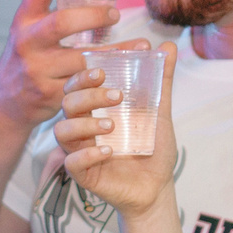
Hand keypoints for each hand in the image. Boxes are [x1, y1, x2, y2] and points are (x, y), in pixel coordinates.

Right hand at [0, 0, 116, 132]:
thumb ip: (56, 10)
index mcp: (23, 20)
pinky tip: (129, 71)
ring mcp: (37, 70)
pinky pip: (85, 83)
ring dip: (116, 51)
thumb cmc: (29, 56)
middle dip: (94, 16)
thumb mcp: (31, 30)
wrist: (5, 101)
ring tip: (141, 45)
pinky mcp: (50, 94)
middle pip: (62, 22)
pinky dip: (110, 77)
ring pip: (81, 59)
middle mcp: (26, 42)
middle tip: (115, 14)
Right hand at [53, 43, 177, 218]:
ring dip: (85, 124)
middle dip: (88, 96)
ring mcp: (80, 150)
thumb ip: (161, 81)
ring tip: (112, 125)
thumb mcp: (159, 112)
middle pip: (67, 103)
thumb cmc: (152, 148)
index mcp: (95, 109)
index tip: (103, 69)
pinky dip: (88, 154)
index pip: (77, 85)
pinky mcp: (84, 174)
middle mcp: (83, 127)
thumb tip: (169, 46)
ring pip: (63, 131)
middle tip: (116, 95)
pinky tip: (109, 151)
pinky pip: (73, 162)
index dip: (83, 75)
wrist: (157, 186)